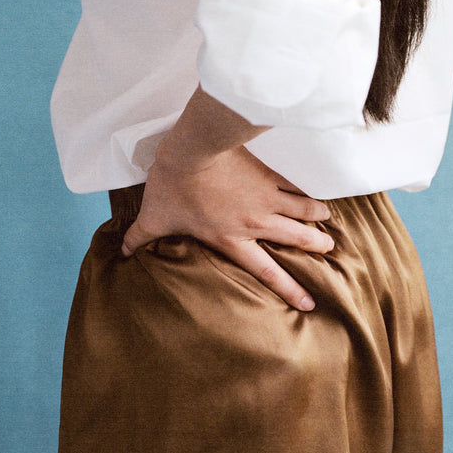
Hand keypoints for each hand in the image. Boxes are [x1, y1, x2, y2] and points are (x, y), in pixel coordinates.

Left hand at [121, 139, 332, 311]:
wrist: (192, 150)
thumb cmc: (173, 185)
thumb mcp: (155, 216)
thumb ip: (142, 237)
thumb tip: (123, 252)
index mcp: (232, 239)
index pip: (266, 271)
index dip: (289, 289)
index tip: (308, 302)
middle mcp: (256, 222)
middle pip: (295, 239)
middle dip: (315, 245)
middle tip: (329, 248)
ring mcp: (266, 195)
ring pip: (301, 209)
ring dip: (316, 215)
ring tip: (329, 218)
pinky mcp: (266, 172)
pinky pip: (292, 182)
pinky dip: (305, 187)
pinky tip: (314, 186)